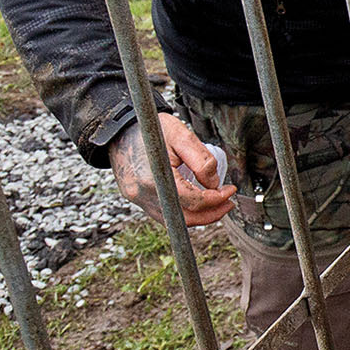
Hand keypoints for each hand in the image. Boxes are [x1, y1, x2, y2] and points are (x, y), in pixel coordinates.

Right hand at [110, 114, 236, 227]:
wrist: (120, 129)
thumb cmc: (149, 129)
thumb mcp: (181, 134)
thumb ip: (201, 160)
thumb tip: (214, 184)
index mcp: (154, 178)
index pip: (193, 201)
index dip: (217, 199)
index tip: (230, 190)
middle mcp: (142, 194)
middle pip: (185, 218)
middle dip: (211, 213)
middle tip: (228, 202)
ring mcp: (137, 199)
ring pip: (174, 220)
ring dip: (199, 216)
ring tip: (216, 203)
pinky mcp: (137, 199)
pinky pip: (164, 214)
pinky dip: (183, 212)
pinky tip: (196, 202)